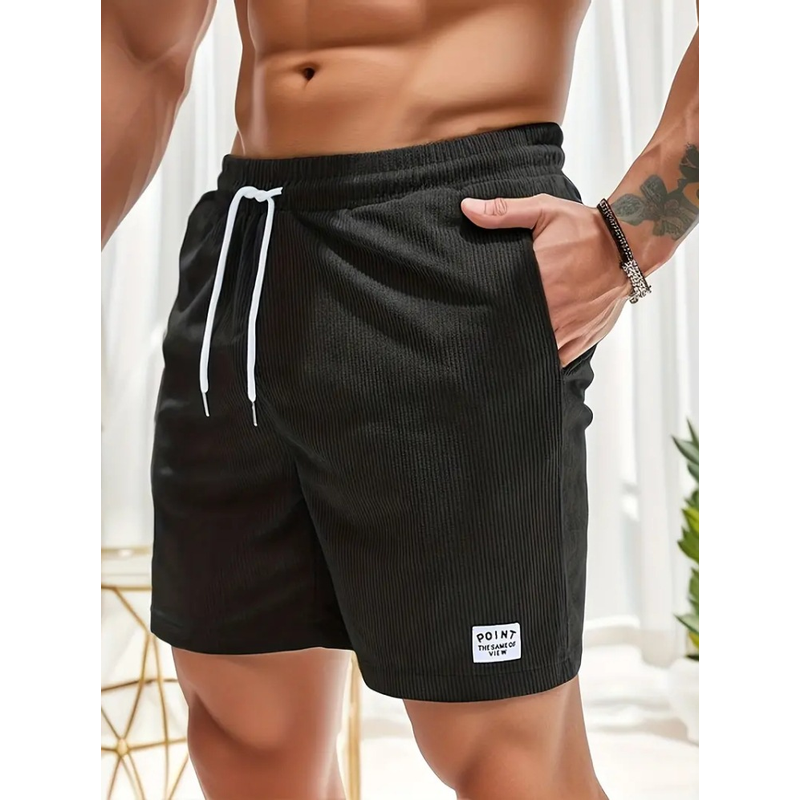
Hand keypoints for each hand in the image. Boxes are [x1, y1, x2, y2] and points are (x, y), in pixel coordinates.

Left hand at [461, 194, 630, 366]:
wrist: (629, 243)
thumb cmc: (584, 228)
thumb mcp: (543, 211)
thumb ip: (503, 212)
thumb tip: (467, 208)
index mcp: (539, 282)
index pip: (501, 309)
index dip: (486, 315)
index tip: (475, 315)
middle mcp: (554, 310)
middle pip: (517, 334)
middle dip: (503, 335)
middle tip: (487, 333)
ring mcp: (571, 328)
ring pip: (538, 351)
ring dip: (524, 349)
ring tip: (509, 346)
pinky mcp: (585, 337)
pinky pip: (560, 359)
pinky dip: (547, 359)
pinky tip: (534, 354)